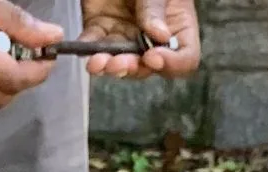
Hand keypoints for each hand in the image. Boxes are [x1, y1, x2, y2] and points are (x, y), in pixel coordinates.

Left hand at [78, 0, 199, 77]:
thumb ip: (156, 8)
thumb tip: (159, 36)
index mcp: (177, 27)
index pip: (184, 58)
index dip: (171, 64)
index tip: (154, 57)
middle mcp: (152, 37)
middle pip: (146, 66)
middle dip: (131, 67)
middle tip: (119, 63)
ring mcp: (126, 35)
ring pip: (119, 60)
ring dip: (107, 64)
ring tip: (98, 62)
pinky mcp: (101, 27)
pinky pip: (94, 43)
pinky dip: (87, 48)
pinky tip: (83, 51)